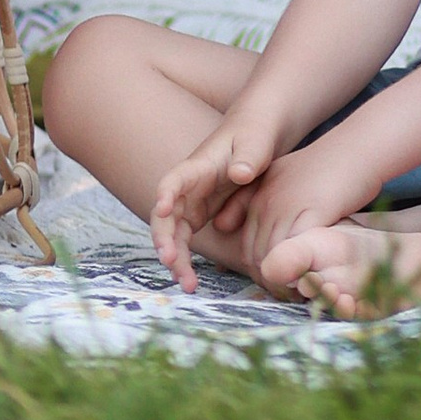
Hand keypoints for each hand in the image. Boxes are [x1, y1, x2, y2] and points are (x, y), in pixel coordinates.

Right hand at [152, 108, 285, 290]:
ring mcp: (192, 203)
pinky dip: (186, 261)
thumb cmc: (255, 134)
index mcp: (199, 166)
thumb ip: (249, 156)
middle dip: (164, 239)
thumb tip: (239, 174)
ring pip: (173, 235)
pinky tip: (191, 282)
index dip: (166, 193)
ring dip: (175, 259)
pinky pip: (185, 241)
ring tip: (187, 284)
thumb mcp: (256, 141)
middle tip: (171, 262)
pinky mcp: (199, 216)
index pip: (175, 179)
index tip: (162, 209)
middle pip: (166, 215)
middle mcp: (188, 187)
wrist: (258, 135)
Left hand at [236, 132, 384, 282]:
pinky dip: (300, 270)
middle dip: (269, 278)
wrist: (357, 149)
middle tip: (288, 292)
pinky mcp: (309, 214)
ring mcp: (285, 207)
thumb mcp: (282, 174)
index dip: (259, 269)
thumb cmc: (326, 166)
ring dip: (282, 279)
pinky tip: (311, 276)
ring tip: (298, 290)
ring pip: (272, 257)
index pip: (247, 246)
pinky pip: (295, 252)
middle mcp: (266, 201)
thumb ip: (255, 199)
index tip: (277, 281)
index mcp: (259, 194)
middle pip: (255, 255)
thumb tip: (223, 224)